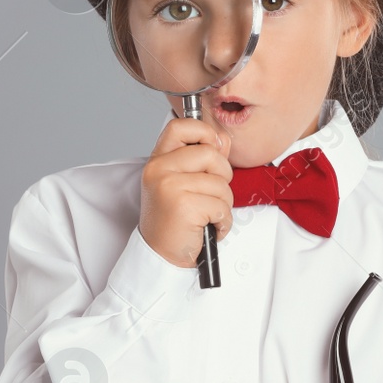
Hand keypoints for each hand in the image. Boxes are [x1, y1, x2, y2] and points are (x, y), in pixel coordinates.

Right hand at [139, 112, 233, 268]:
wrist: (161, 255)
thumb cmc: (174, 220)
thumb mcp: (182, 183)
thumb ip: (203, 159)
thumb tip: (223, 139)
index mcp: (158, 160)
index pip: (180, 126)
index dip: (204, 131)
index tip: (214, 148)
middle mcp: (159, 170)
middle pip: (211, 154)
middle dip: (222, 177)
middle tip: (210, 195)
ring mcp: (169, 187)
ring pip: (221, 183)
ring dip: (223, 205)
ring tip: (207, 215)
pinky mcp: (184, 206)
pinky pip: (221, 206)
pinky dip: (223, 221)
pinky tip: (208, 227)